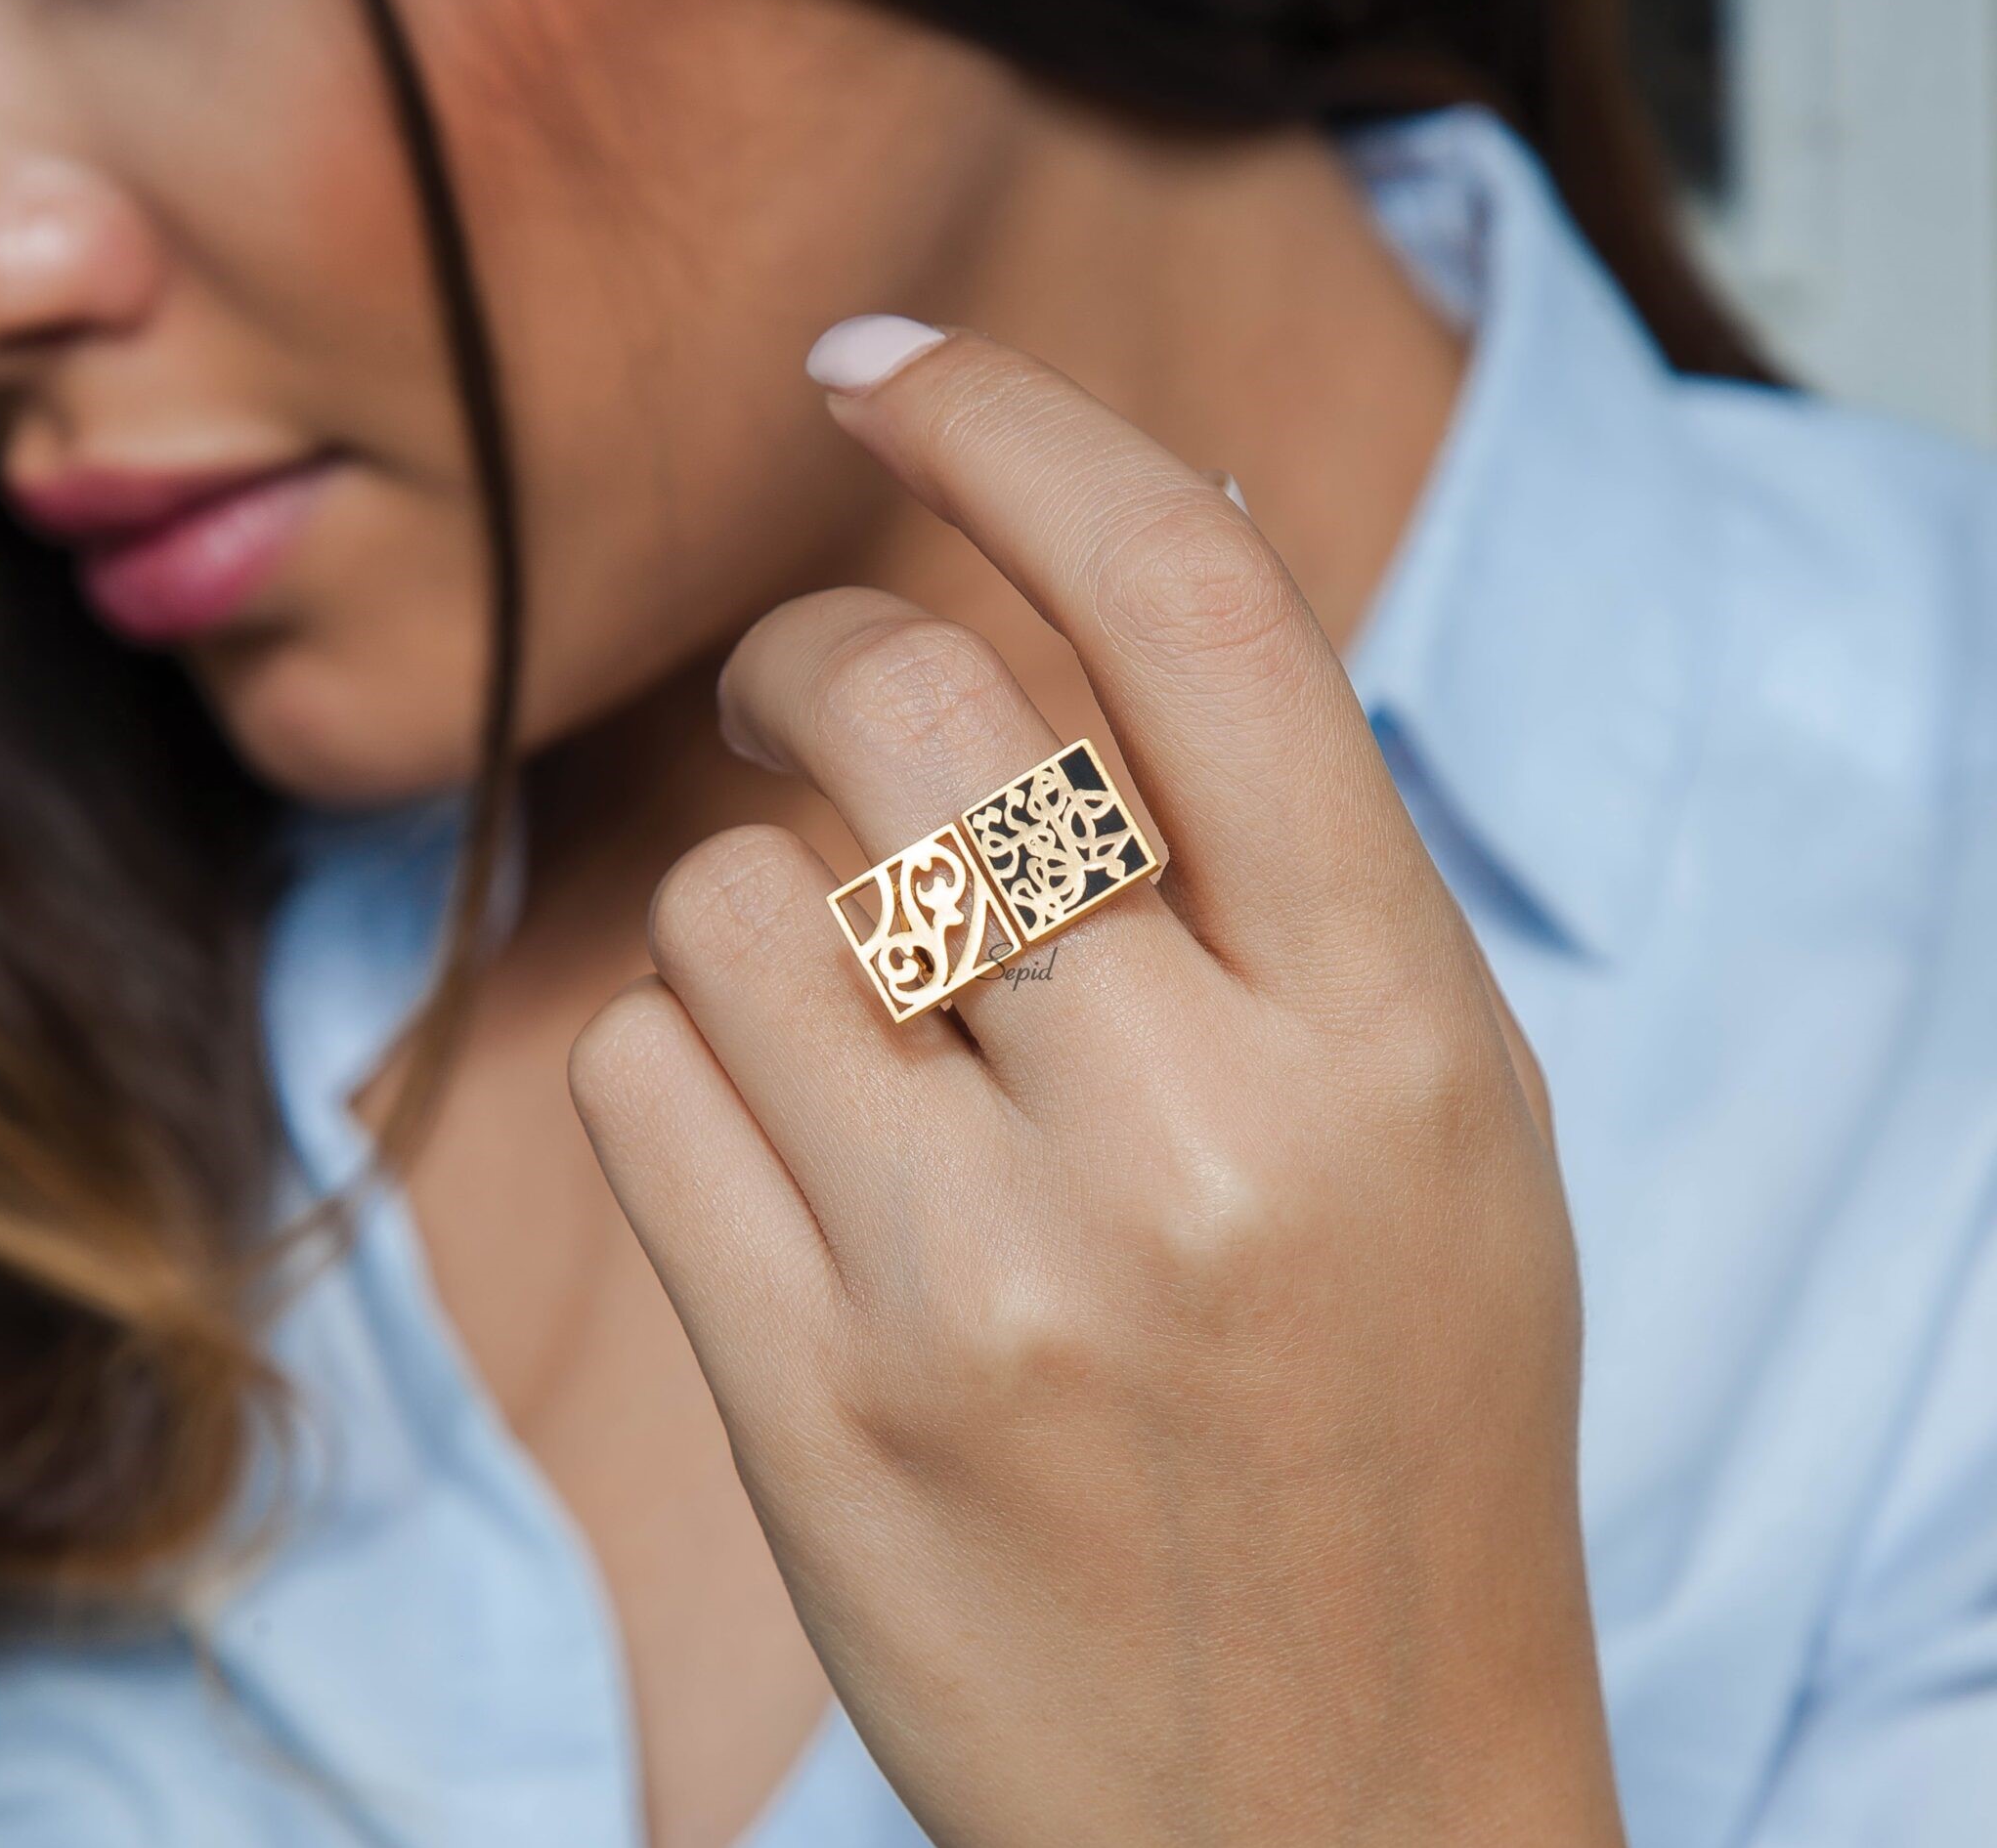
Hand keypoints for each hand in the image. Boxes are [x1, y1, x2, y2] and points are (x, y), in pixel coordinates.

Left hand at [569, 324, 1623, 1845]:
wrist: (1336, 1817)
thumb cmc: (1392, 1429)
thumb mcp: (1435, 1124)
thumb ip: (1302, 847)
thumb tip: (1179, 539)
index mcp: (1398, 1035)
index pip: (1197, 617)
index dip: (1021, 432)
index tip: (881, 369)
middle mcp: (1202, 1131)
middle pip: (907, 712)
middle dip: (821, 658)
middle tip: (822, 702)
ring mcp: (990, 1279)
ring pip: (735, 900)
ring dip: (761, 911)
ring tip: (859, 1033)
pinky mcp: (814, 1402)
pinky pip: (637, 1077)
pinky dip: (684, 1069)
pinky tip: (789, 1166)